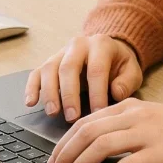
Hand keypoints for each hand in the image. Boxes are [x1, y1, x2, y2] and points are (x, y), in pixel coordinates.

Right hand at [25, 35, 142, 120]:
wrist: (107, 50)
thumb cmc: (119, 65)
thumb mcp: (132, 70)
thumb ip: (127, 82)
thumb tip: (116, 93)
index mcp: (101, 45)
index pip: (96, 69)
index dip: (96, 92)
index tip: (97, 113)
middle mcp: (78, 45)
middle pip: (69, 67)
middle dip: (69, 94)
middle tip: (72, 117)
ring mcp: (61, 52)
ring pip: (50, 69)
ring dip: (49, 92)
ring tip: (53, 113)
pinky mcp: (49, 62)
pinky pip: (36, 73)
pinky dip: (31, 88)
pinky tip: (31, 103)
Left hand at [46, 99, 162, 162]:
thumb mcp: (149, 119)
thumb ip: (123, 126)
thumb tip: (93, 144)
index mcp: (130, 107)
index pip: (86, 121)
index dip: (64, 142)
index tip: (54, 159)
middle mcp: (136, 116)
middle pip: (88, 132)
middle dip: (65, 154)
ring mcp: (149, 133)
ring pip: (101, 146)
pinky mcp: (161, 153)